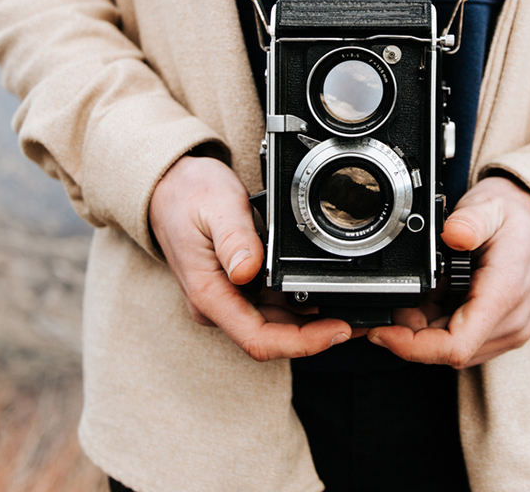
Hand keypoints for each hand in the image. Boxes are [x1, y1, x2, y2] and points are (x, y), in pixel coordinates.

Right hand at [148, 155, 350, 360]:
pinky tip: (326, 293)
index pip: (259, 339)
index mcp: (209, 295)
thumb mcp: (215, 207)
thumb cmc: (188, 194)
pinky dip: (303, 304)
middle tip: (359, 319)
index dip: (302, 343)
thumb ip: (234, 239)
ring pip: (278, 325)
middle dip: (318, 335)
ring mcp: (229, 299)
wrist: (170, 186)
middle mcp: (218, 305)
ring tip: (352, 308)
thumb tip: (248, 271)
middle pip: (274, 338)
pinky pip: (274, 307)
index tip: (336, 331)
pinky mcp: (239, 289)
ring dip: (314, 323)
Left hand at [368, 175, 529, 368]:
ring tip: (422, 291)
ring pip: (452, 349)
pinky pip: (463, 340)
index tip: (383, 331)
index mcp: (504, 296)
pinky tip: (438, 296)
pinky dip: (440, 324)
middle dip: (412, 332)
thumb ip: (470, 220)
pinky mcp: (504, 331)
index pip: (454, 347)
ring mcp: (509, 331)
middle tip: (399, 297)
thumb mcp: (490, 206)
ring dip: (426, 329)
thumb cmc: (518, 216)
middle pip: (446, 351)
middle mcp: (510, 323)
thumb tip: (453, 234)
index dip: (411, 347)